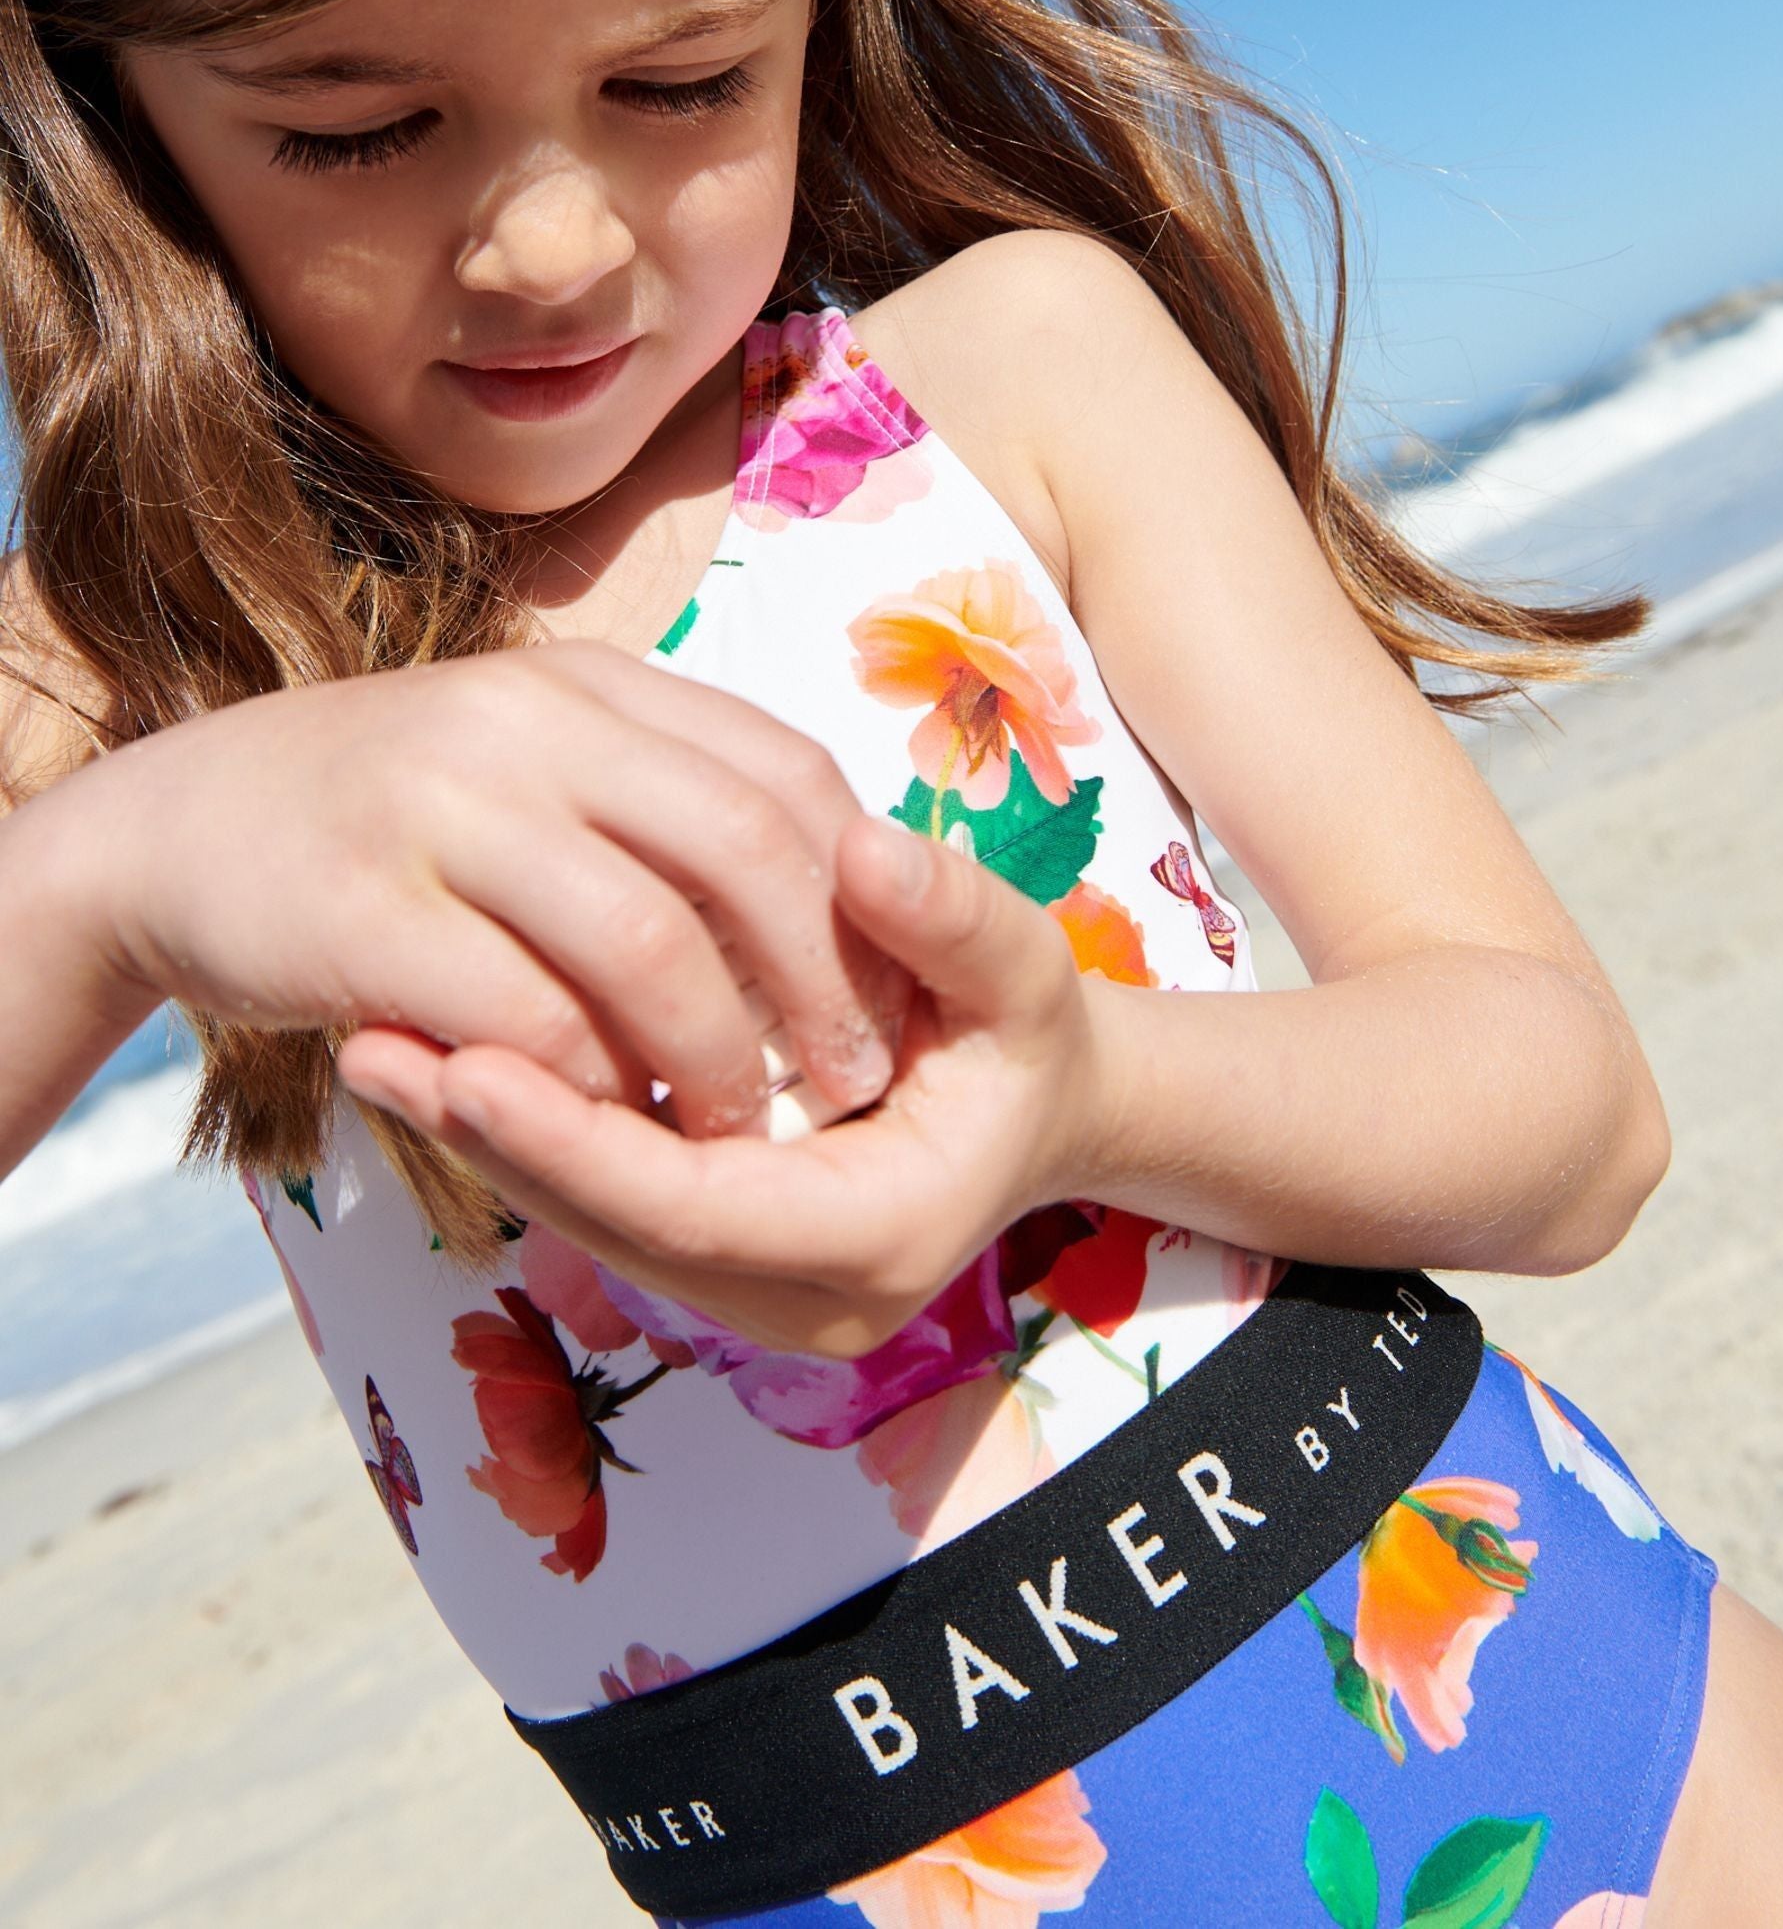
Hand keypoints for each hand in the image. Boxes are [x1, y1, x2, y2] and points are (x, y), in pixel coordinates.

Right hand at [62, 642, 906, 1134]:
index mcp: (590, 686)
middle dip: (818, 981)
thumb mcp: (529, 757)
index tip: (891, 987)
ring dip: (710, 1056)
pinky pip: (523, 1018)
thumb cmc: (392, 813)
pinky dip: (587, 1087)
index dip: (860, 887)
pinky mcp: (364, 914)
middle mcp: (528, 725)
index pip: (784, 768)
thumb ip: (656, 798)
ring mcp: (443, 811)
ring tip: (731, 1129)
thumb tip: (828, 894)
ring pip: (644, 943)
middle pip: (744, 848)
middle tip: (848, 1081)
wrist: (174, 826)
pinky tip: (603, 1125)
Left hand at [338, 814, 1104, 1356]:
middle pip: (612, 1227)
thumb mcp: (1027, 972)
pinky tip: (440, 1051)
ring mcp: (749, 1286)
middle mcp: (799, 1294)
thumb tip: (864, 852)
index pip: (692, 1207)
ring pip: (588, 1220)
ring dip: (485, 1135)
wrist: (1046, 1108)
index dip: (574, 1139)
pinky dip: (523, 1129)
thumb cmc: (1032, 1038)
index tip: (466, 1057)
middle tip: (374, 1047)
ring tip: (372, 1043)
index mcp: (875, 1236)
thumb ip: (956, 922)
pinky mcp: (710, 1247)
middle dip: (493, 1139)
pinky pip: (599, 1195)